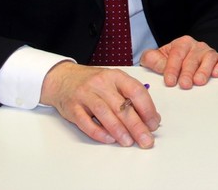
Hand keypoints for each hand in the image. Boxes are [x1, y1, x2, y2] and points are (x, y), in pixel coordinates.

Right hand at [40, 61, 159, 147]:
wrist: (63, 78)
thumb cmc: (93, 83)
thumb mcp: (113, 82)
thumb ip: (130, 96)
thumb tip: (150, 118)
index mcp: (115, 76)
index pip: (135, 91)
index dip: (147, 108)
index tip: (154, 123)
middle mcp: (101, 84)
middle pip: (121, 106)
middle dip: (137, 125)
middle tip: (146, 139)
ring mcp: (85, 95)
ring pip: (105, 113)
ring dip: (119, 130)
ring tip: (129, 142)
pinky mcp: (73, 108)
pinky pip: (86, 122)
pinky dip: (98, 132)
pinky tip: (109, 139)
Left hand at [140, 36, 217, 88]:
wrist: (183, 60)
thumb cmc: (170, 61)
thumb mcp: (157, 58)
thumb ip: (152, 59)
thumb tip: (156, 65)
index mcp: (181, 44)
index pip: (176, 54)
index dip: (172, 68)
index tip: (169, 81)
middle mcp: (196, 47)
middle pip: (192, 58)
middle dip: (188, 72)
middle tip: (184, 84)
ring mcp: (209, 53)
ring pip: (209, 58)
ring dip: (204, 70)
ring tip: (199, 81)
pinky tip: (217, 73)